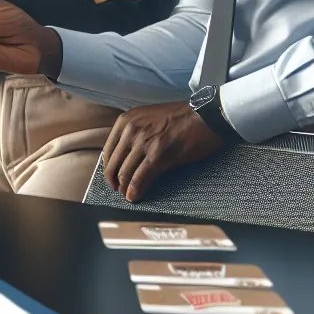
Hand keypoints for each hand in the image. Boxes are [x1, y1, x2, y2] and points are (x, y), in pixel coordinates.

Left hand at [100, 101, 223, 202]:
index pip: (108, 150)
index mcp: (126, 120)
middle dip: (114, 181)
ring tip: (127, 195)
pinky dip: (135, 190)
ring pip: (125, 172)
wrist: (205, 116)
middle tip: (118, 190)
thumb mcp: (148, 118)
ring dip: (124, 188)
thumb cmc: (180, 118)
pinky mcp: (158, 155)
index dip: (108, 168)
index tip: (112, 177)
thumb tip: (125, 156)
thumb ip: (134, 132)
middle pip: (114, 163)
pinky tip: (134, 197)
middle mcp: (131, 130)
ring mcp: (144, 142)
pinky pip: (140, 177)